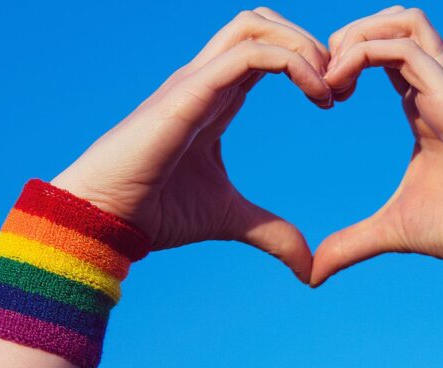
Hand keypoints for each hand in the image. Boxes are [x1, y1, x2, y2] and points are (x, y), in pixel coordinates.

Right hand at [50, 7, 328, 283]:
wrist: (103, 220)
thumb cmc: (154, 213)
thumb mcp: (231, 220)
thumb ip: (272, 233)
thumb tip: (308, 268)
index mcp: (217, 96)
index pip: (265, 49)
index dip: (308, 62)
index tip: (335, 101)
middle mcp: (205, 79)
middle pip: (262, 23)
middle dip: (310, 42)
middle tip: (338, 87)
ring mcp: (194, 80)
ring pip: (254, 25)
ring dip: (303, 46)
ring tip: (329, 89)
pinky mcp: (188, 92)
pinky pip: (248, 54)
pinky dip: (292, 63)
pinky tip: (318, 98)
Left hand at [312, 6, 442, 285]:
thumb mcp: (392, 231)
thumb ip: (352, 243)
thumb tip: (313, 272)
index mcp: (427, 106)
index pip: (390, 51)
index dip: (350, 58)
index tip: (325, 95)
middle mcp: (440, 88)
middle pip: (398, 21)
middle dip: (352, 33)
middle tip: (323, 76)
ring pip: (405, 20)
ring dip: (358, 35)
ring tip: (331, 76)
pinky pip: (405, 48)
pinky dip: (363, 54)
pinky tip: (339, 90)